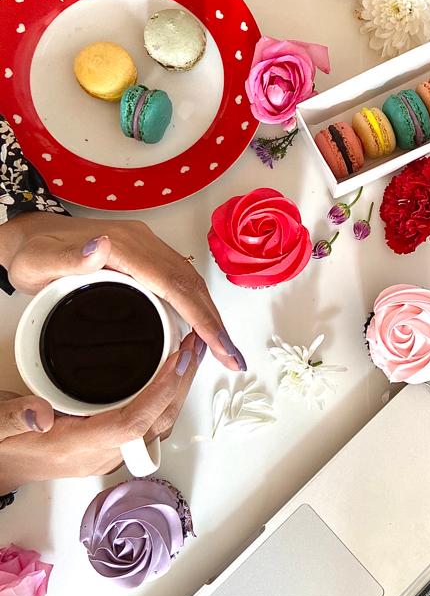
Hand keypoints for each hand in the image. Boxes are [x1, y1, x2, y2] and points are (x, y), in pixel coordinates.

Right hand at [0, 333, 203, 491]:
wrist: (3, 465)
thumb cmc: (4, 447)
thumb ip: (12, 418)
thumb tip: (38, 413)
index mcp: (78, 448)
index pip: (132, 424)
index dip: (160, 393)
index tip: (177, 361)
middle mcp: (102, 455)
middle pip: (157, 422)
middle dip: (181, 383)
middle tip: (194, 344)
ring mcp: (110, 453)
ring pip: (159, 424)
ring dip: (179, 389)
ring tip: (191, 352)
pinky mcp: (113, 446)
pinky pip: (151, 422)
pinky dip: (166, 395)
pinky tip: (170, 373)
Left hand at [2, 213, 244, 370]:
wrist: (29, 236)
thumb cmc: (31, 254)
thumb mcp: (38, 261)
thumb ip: (68, 258)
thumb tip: (101, 247)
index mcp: (125, 247)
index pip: (175, 286)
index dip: (203, 319)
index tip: (221, 347)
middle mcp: (143, 244)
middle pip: (191, 286)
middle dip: (217, 325)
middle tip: (234, 359)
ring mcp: (147, 249)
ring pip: (190, 283)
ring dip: (211, 317)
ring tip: (225, 351)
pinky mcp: (146, 257)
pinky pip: (180, 281)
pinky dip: (197, 306)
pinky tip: (202, 327)